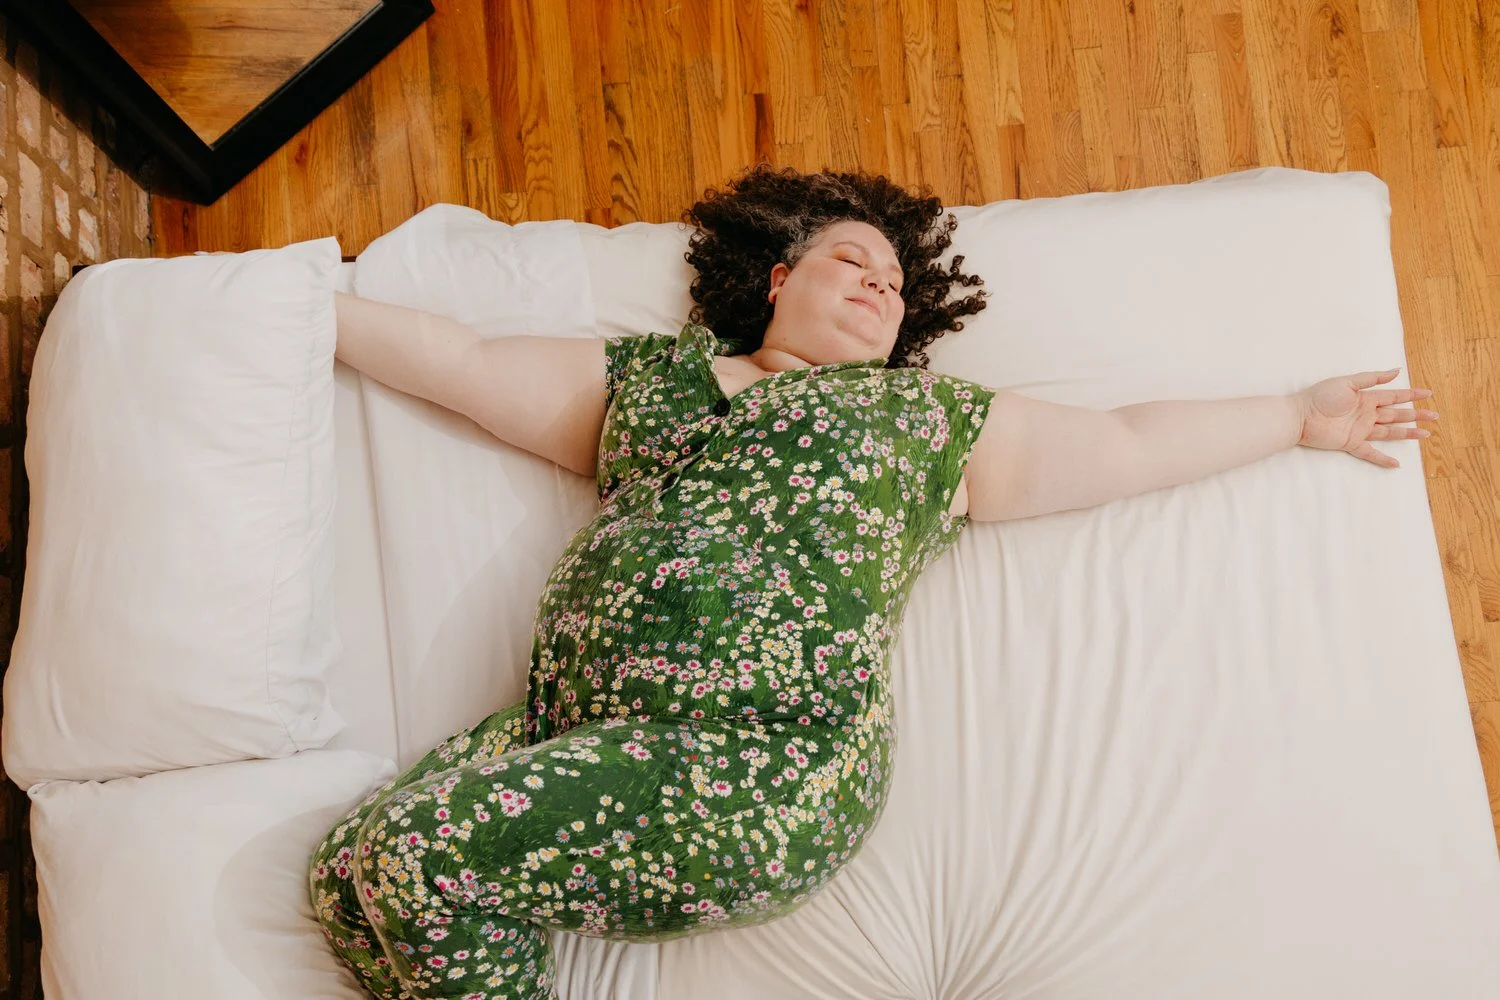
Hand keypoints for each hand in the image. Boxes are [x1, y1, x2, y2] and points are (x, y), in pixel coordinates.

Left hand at [1295, 368, 1437, 468]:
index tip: (1428, 393)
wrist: (1299, 416)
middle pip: (1396, 414)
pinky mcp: (1350, 443)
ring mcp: (1359, 429)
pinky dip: (1383, 459)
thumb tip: (1396, 371)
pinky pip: (1370, 453)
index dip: (1411, 395)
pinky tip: (1396, 464)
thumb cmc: (1319, 396)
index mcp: (1365, 398)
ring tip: (1425, 434)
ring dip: (1407, 433)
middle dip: (1415, 414)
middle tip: (1434, 415)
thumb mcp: (1347, 382)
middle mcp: (1365, 414)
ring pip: (1389, 432)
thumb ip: (1372, 379)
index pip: (1393, 396)